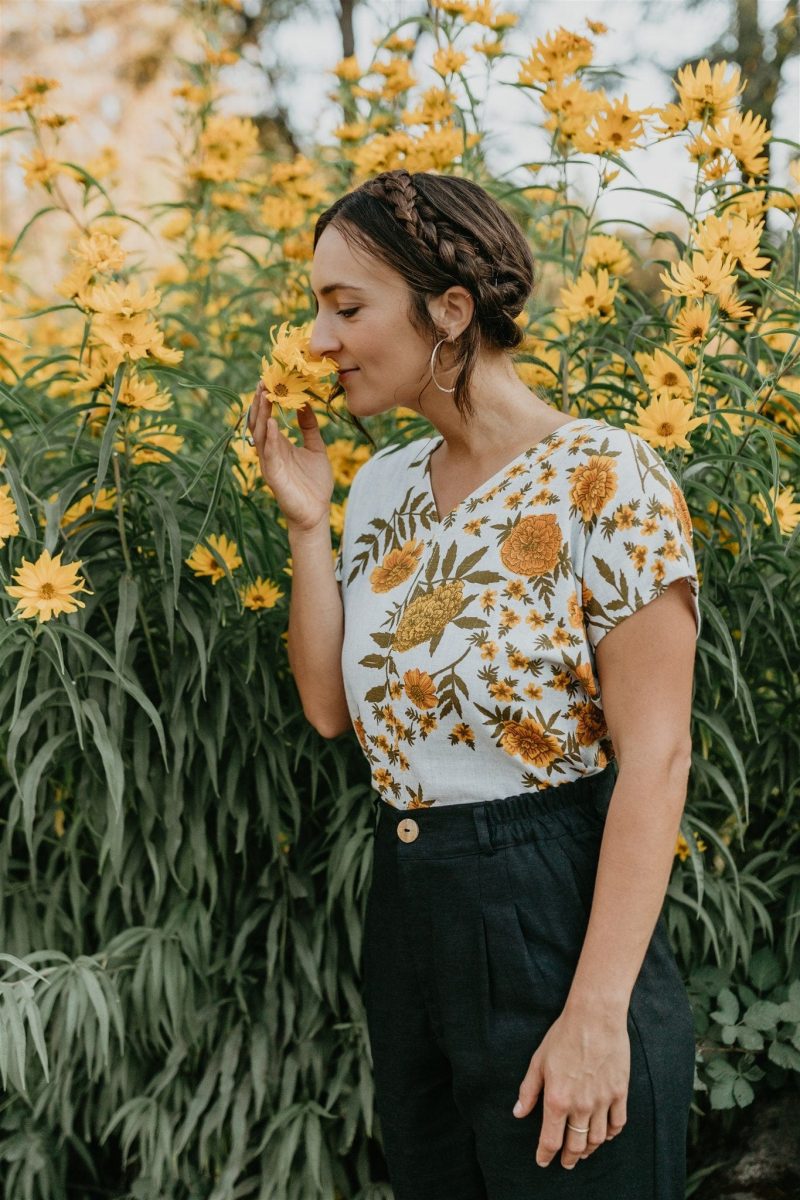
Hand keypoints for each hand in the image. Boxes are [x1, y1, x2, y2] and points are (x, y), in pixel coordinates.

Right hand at [246, 381, 334, 531]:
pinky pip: (269, 454)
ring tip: (264, 394)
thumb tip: (306, 404)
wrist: (316, 513)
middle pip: (259, 422)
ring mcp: (270, 463)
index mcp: (279, 444)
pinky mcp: (274, 476)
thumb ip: (309, 428)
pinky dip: (270, 438)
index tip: (271, 379)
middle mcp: (270, 451)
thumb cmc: (314, 484)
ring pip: (260, 434)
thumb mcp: (316, 449)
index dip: (268, 399)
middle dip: (260, 401)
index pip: (268, 417)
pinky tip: (272, 423)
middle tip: (264, 379)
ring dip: (262, 414)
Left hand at [512, 1007, 628, 1169]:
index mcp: (557, 1099)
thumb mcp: (538, 1061)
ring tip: (583, 1150)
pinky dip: (610, 1134)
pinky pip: (617, 1124)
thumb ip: (529, 1090)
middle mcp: (580, 1106)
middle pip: (576, 1145)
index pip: (550, 1140)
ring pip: (597, 1139)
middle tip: (566, 1162)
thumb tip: (518, 1113)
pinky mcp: (619, 1093)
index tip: (543, 1161)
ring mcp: (602, 1101)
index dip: (545, 1155)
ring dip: (588, 1149)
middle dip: (569, 1158)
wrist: (594, 1018)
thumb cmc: (563, 1036)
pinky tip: (604, 1134)